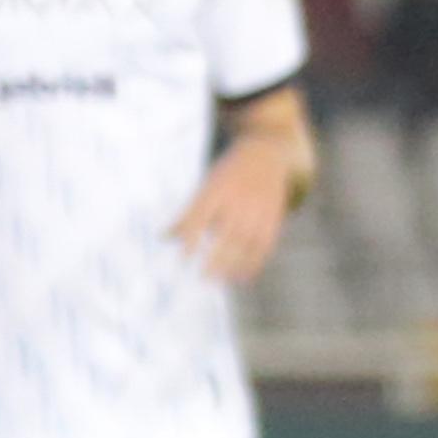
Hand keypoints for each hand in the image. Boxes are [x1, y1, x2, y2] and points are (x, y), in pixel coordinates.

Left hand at [170, 143, 296, 288]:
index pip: (200, 217)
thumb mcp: (206, 187)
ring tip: (221, 281)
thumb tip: (164, 238)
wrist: (266, 155)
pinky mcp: (273, 219)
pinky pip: (264, 246)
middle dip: (216, 257)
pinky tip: (242, 278)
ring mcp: (258, 210)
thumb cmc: (227, 175)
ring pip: (247, 243)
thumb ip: (188, 214)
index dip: (192, 239)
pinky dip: (254, 263)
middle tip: (203, 278)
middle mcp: (238, 201)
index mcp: (217, 190)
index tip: (183, 260)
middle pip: (227, 234)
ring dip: (235, 265)